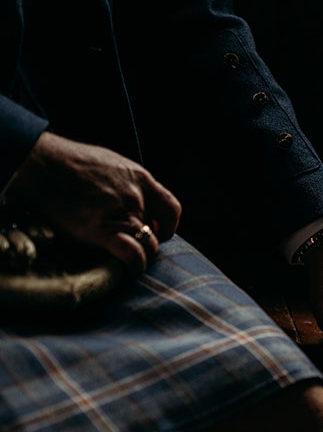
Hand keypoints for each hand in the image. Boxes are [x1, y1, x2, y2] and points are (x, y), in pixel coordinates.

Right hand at [5, 132, 180, 271]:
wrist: (42, 164)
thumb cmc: (70, 161)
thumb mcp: (111, 163)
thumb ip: (128, 183)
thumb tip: (135, 200)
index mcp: (141, 179)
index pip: (172, 209)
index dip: (168, 225)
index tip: (158, 231)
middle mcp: (136, 197)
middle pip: (158, 231)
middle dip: (151, 242)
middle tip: (136, 247)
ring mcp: (122, 214)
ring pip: (149, 245)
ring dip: (143, 256)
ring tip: (130, 259)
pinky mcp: (103, 230)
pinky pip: (133, 255)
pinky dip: (135, 265)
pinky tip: (130, 270)